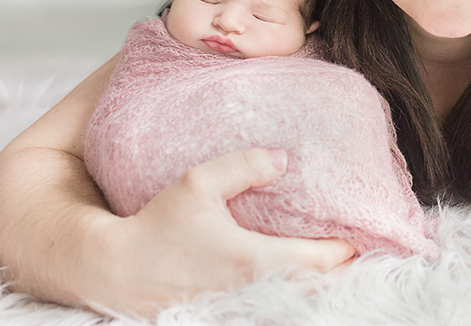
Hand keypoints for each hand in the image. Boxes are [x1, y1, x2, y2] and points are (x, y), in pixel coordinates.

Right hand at [90, 148, 355, 317]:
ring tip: (330, 259)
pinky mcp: (223, 313)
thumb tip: (283, 159)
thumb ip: (245, 166)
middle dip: (340, 269)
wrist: (111, 271)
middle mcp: (251, 290)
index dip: (347, 247)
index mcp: (252, 260)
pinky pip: (270, 304)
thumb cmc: (154, 226)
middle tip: (353, 245)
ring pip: (295, 300)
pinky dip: (289, 291)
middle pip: (317, 288)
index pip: (322, 262)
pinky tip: (291, 274)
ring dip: (316, 282)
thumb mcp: (198, 183)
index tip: (359, 230)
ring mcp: (237, 308)